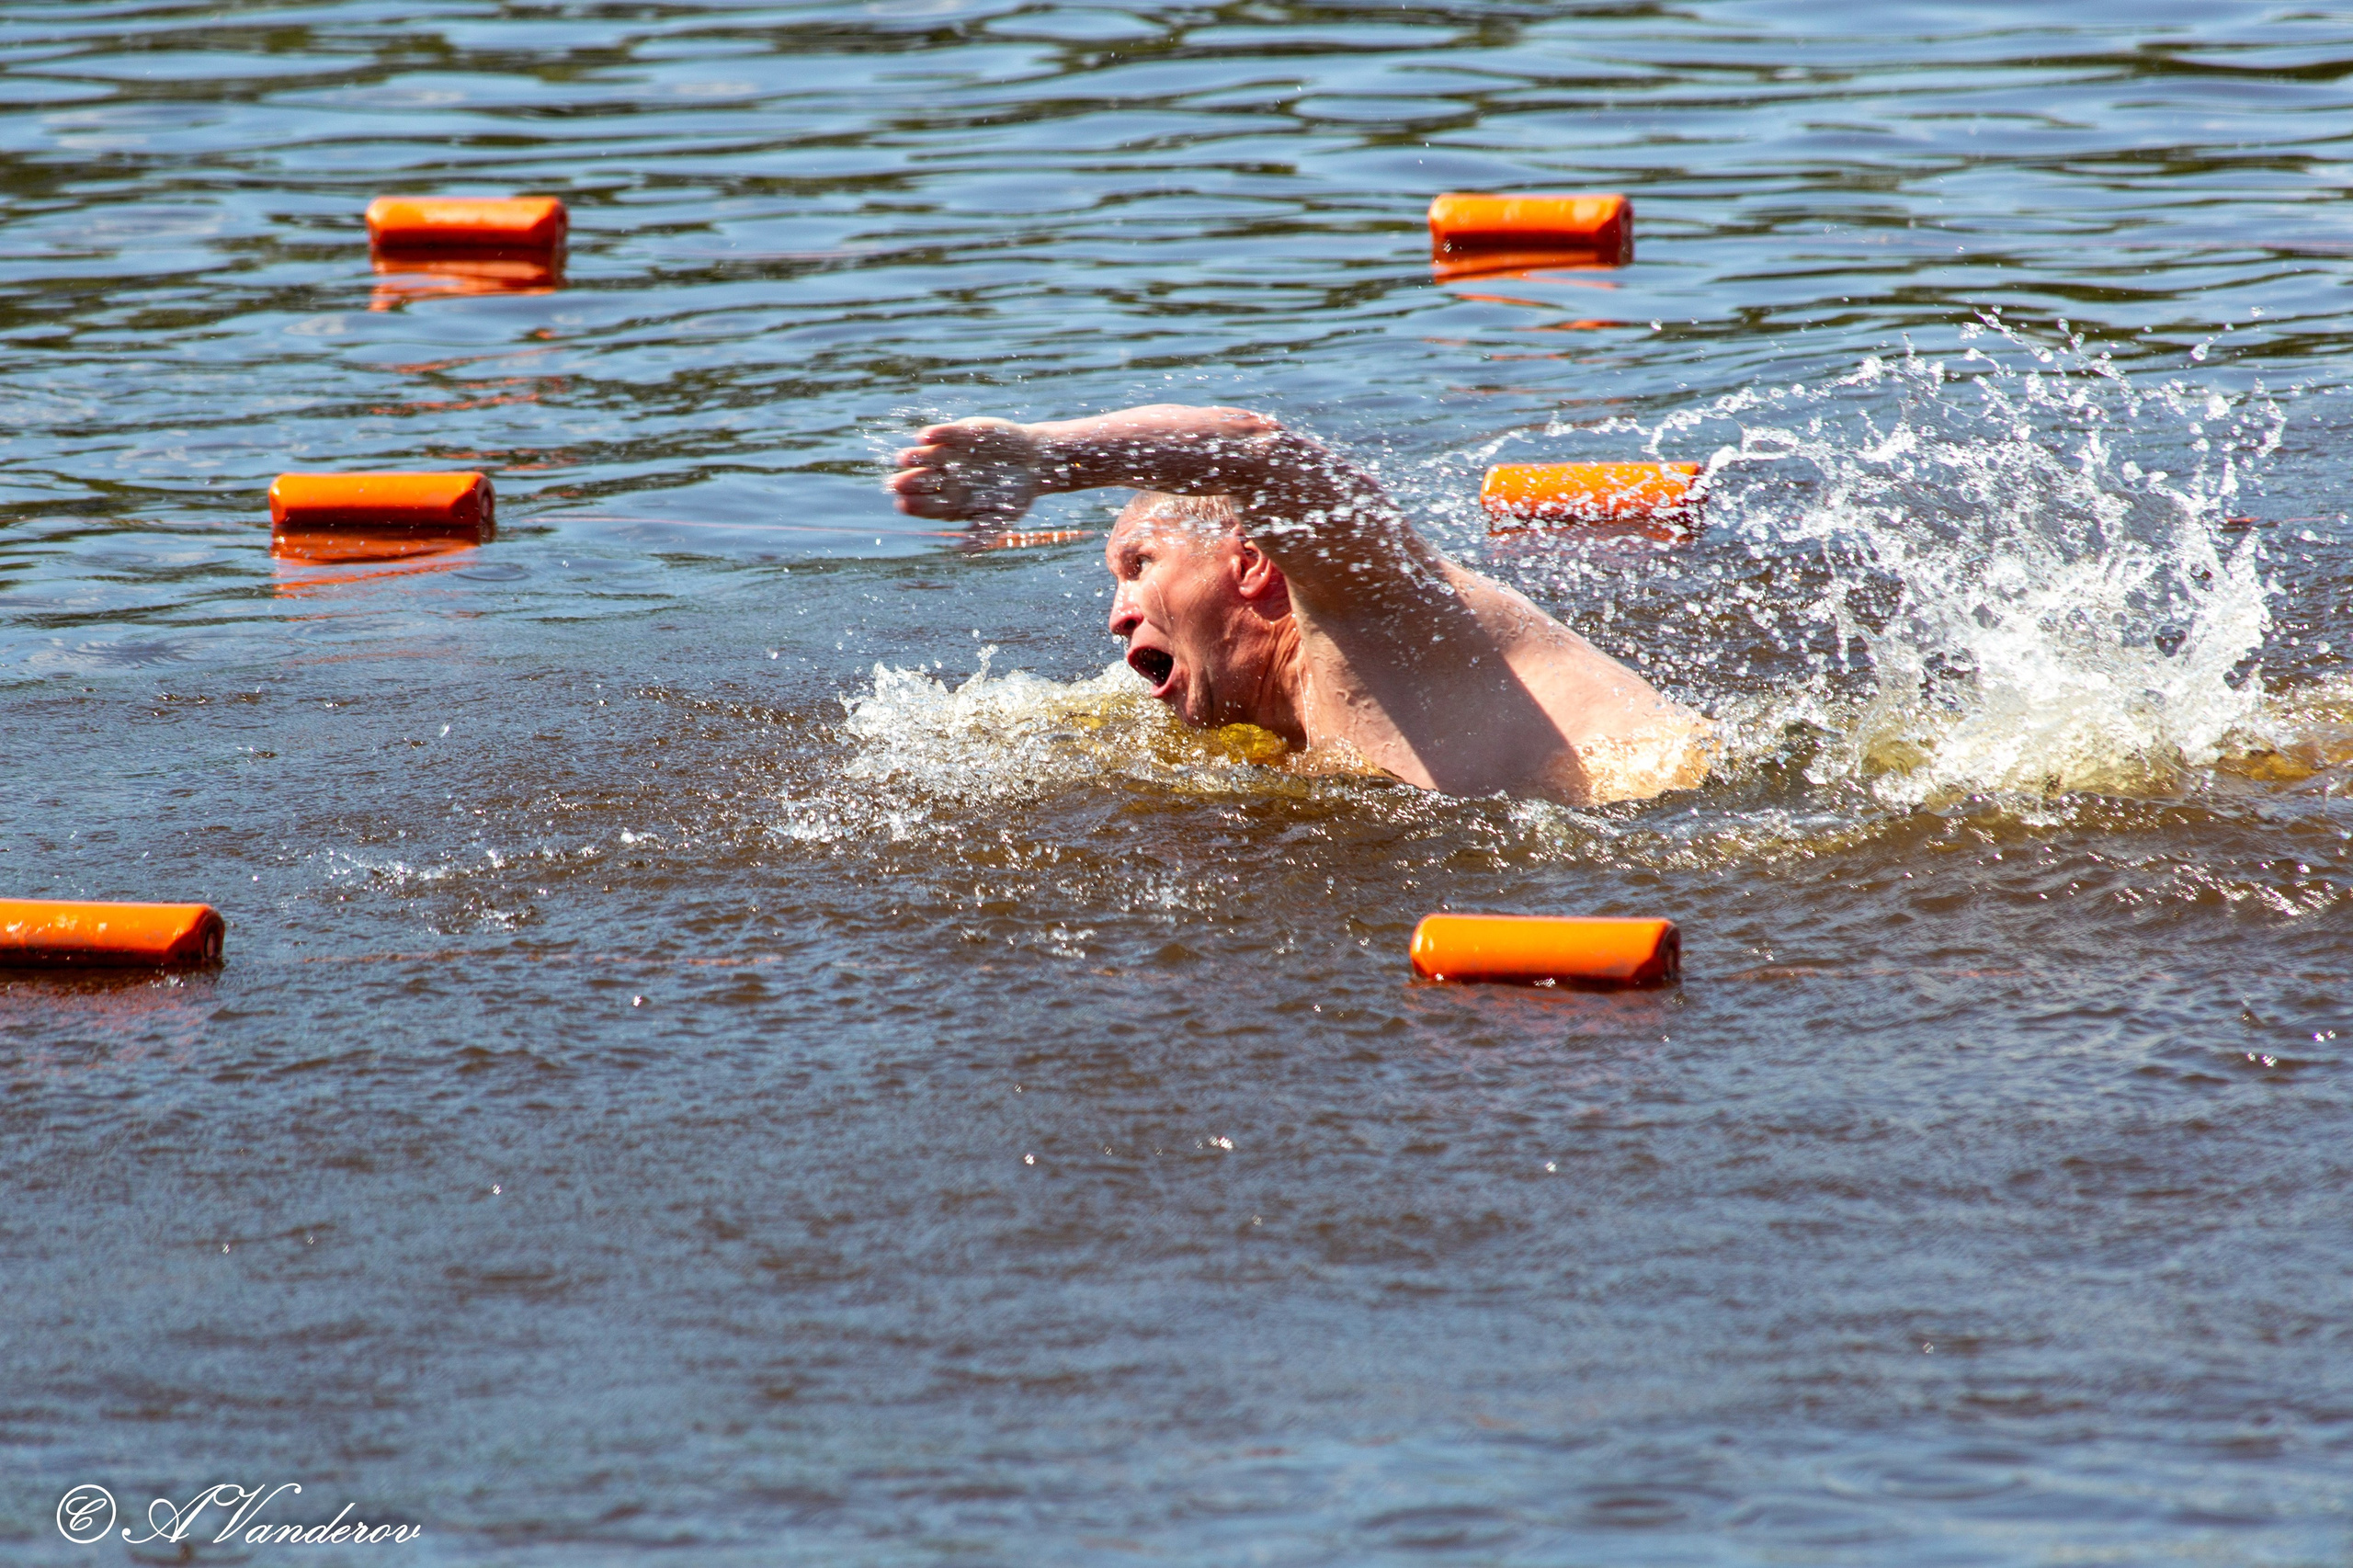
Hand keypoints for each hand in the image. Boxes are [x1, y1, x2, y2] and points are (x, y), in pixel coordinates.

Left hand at [887, 417, 1048, 522]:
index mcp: (951, 501)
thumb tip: (960, 551)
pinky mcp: (962, 434)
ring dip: (915, 457)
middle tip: (895, 485)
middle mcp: (946, 478)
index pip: (926, 505)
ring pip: (928, 457)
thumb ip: (981, 535)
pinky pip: (946, 434)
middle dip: (909, 482)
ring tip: (903, 458)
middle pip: (922, 481)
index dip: (914, 506)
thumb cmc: (1015, 497)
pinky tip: (923, 438)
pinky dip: (936, 435)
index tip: (902, 506)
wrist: (1035, 464)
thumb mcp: (1003, 519)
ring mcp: (953, 455)